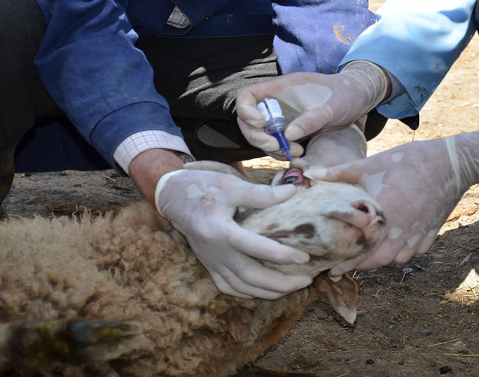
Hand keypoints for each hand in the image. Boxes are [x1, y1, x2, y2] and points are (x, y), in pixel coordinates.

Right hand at [155, 169, 312, 298]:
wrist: (172, 197)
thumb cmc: (203, 186)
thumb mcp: (231, 184)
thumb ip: (262, 193)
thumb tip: (293, 191)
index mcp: (219, 230)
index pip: (254, 247)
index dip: (281, 255)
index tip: (304, 257)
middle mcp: (214, 251)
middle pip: (250, 276)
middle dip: (280, 283)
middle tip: (306, 280)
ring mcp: (210, 262)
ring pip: (241, 287)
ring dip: (268, 292)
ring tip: (293, 287)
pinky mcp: (209, 266)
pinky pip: (228, 288)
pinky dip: (248, 294)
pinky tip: (265, 292)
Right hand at [236, 61, 388, 156]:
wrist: (355, 99)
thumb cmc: (342, 95)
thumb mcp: (328, 108)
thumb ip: (309, 120)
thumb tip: (288, 136)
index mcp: (279, 89)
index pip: (246, 96)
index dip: (245, 111)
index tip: (260, 123)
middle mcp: (275, 104)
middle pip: (248, 121)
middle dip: (257, 136)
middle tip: (276, 146)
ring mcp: (281, 117)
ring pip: (260, 135)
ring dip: (271, 147)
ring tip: (295, 152)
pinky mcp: (289, 130)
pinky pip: (275, 143)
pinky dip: (281, 151)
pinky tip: (298, 153)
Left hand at [305, 131, 478, 276]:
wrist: (452, 162)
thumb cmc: (408, 161)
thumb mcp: (371, 164)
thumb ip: (340, 173)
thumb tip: (311, 174)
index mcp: (383, 218)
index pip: (361, 250)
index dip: (347, 262)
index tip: (333, 269)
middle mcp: (401, 232)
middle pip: (379, 260)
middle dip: (362, 265)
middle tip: (347, 268)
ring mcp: (419, 234)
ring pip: (398, 258)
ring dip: (383, 260)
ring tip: (368, 258)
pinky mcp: (433, 230)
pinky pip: (417, 251)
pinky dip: (405, 252)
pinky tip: (397, 246)